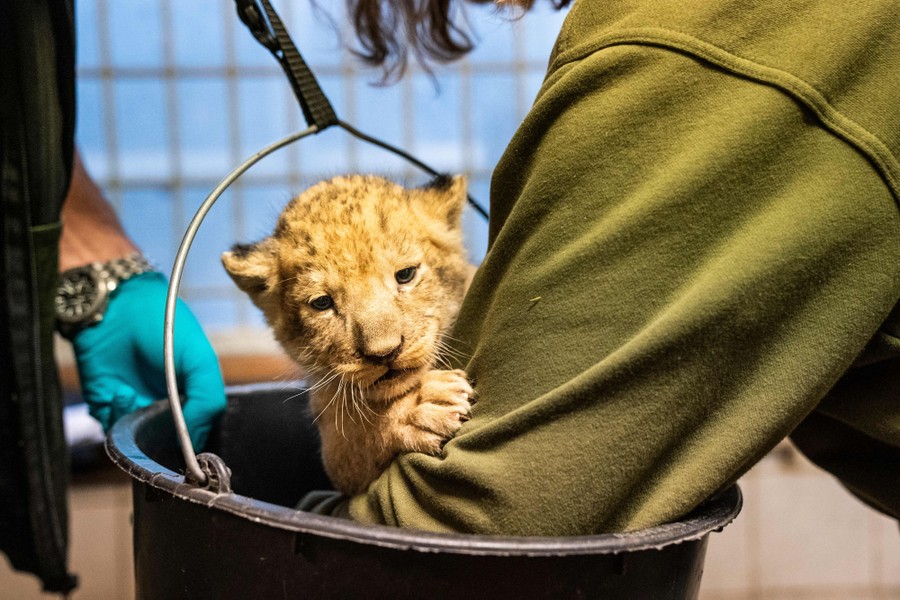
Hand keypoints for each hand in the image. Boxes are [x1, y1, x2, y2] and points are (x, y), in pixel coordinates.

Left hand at [71, 272, 225, 448]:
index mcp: (192, 396)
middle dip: (164, 444)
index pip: (198, 432)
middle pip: (167, 443)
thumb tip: (193, 441)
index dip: (195, 443)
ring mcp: (134, 407)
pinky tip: (121, 392)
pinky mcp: (106, 405)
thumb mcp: (201, 360)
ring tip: (134, 396)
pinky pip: (112, 428)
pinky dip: (117, 414)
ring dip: (138, 426)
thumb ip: (208, 399)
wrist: (116, 307)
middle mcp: (164, 405)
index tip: (192, 451)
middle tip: (162, 433)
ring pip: (138, 440)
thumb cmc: (164, 327)